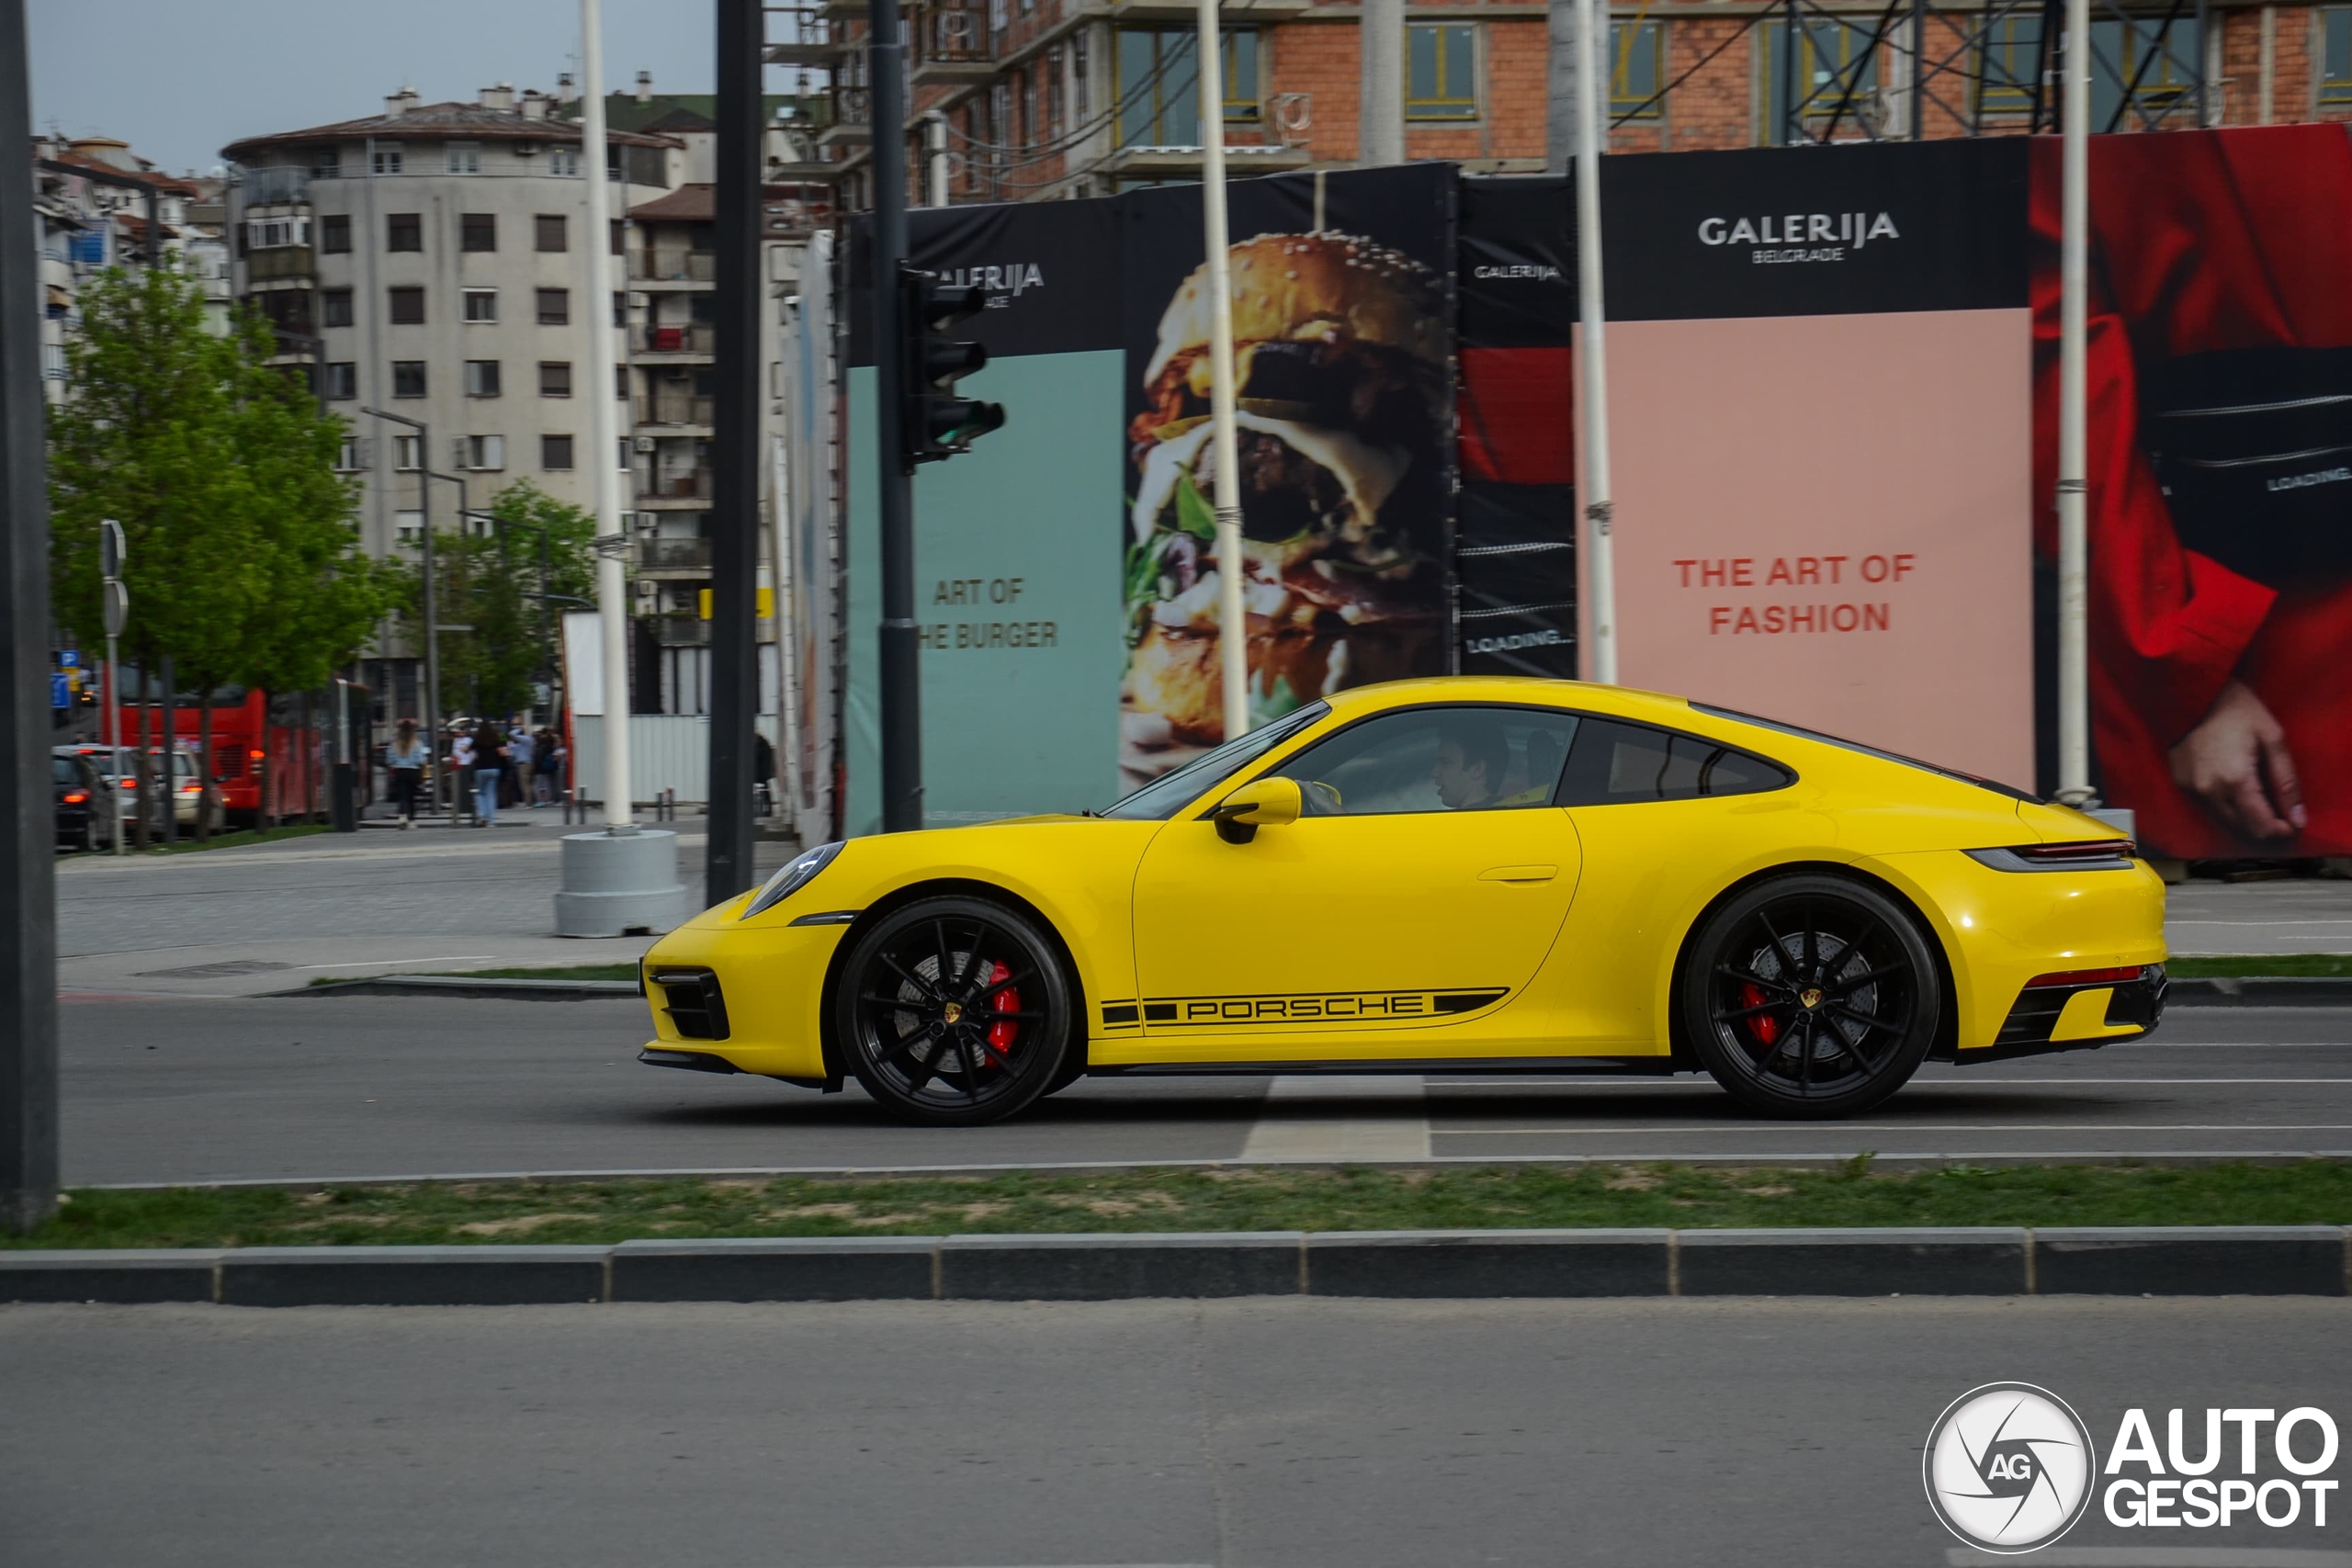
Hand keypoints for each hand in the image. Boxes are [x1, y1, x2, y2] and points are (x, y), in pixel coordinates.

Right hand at [2167, 679, 2306, 840]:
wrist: (2192, 692)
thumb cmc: (2236, 709)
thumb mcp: (2272, 738)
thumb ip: (2286, 780)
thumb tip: (2297, 816)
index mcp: (2236, 780)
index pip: (2260, 824)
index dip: (2279, 830)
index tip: (2290, 825)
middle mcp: (2210, 791)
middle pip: (2241, 828)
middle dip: (2263, 827)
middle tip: (2278, 816)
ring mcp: (2192, 788)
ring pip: (2223, 820)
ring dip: (2244, 819)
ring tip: (2260, 805)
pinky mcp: (2180, 782)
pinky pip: (2207, 806)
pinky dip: (2225, 806)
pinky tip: (2235, 791)